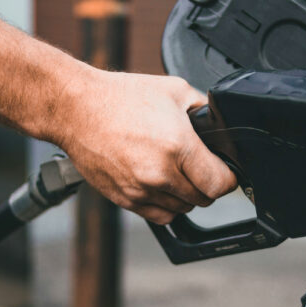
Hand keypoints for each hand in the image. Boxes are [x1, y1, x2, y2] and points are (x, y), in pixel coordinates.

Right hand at [52, 67, 236, 223]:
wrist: (76, 108)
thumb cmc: (120, 97)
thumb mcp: (174, 90)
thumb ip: (203, 109)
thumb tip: (219, 124)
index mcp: (178, 146)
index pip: (220, 183)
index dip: (228, 178)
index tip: (226, 171)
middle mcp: (160, 172)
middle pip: (203, 199)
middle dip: (207, 184)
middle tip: (200, 168)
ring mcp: (141, 189)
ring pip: (182, 210)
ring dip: (186, 196)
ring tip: (178, 173)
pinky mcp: (125, 199)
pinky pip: (159, 216)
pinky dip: (166, 205)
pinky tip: (162, 185)